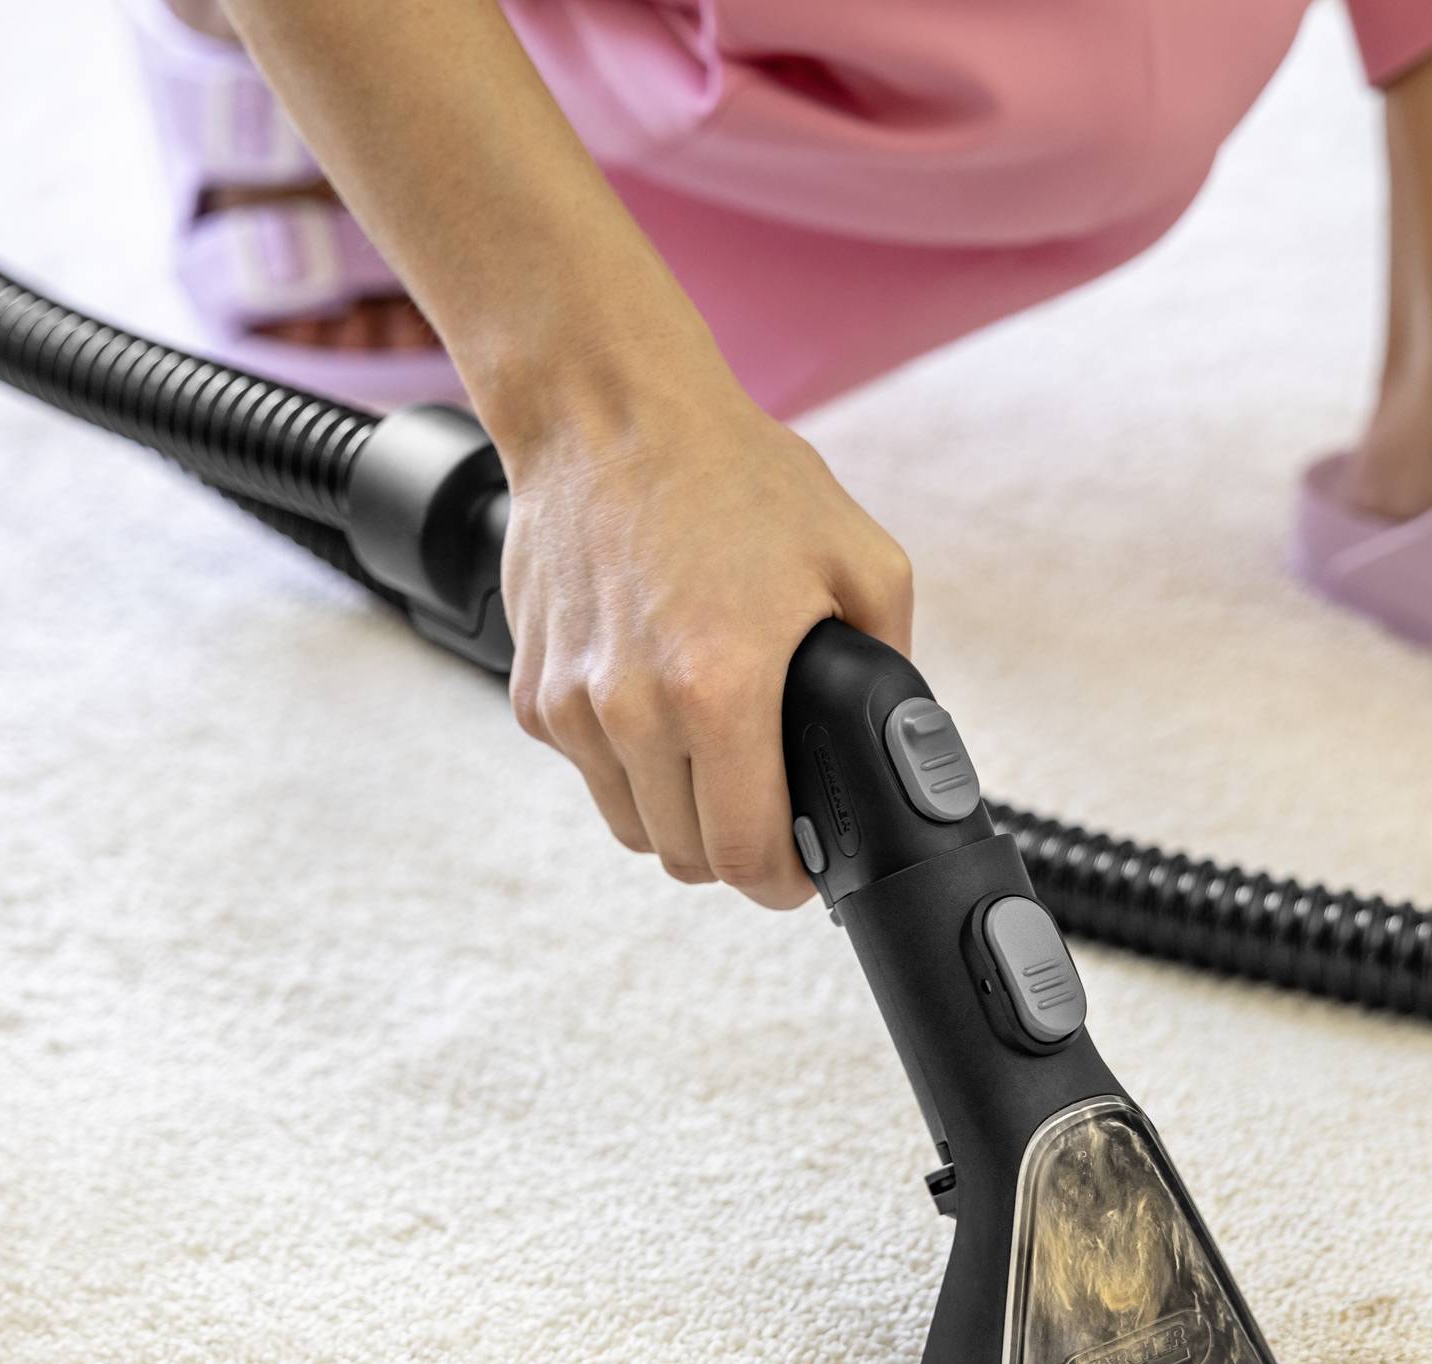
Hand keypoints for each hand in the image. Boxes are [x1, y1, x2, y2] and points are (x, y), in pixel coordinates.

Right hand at [494, 359, 912, 909]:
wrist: (604, 413)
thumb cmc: (730, 473)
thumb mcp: (862, 557)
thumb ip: (892, 661)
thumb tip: (900, 734)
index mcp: (720, 690)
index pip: (745, 856)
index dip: (782, 882)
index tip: (800, 871)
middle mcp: (633, 711)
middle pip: (684, 858)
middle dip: (735, 853)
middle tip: (767, 817)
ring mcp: (573, 707)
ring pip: (631, 826)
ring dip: (678, 815)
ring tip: (713, 759)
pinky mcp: (531, 695)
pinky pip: (588, 772)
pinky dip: (626, 763)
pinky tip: (657, 704)